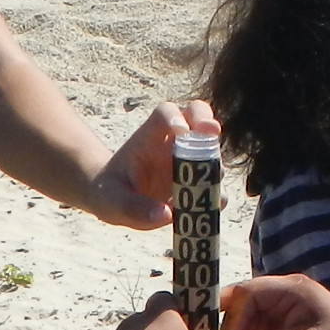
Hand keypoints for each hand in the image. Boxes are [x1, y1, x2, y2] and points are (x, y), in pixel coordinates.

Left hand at [87, 101, 220, 231]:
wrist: (116, 202)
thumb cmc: (111, 192)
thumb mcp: (112, 200)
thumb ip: (133, 206)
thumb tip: (166, 213)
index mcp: (149, 138)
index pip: (163, 115)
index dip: (174, 117)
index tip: (180, 130)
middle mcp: (173, 144)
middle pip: (196, 115)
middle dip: (206, 121)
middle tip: (212, 132)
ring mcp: (188, 161)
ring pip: (211, 152)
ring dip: (215, 164)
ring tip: (209, 184)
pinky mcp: (197, 183)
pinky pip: (214, 185)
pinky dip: (218, 194)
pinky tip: (214, 205)